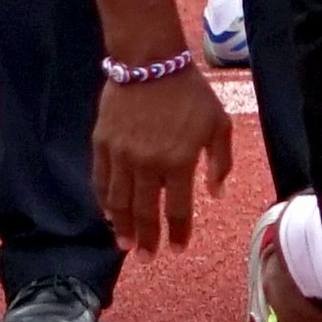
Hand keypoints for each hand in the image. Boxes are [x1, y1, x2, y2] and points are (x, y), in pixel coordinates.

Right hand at [89, 69, 232, 257]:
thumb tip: (217, 194)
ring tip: (125, 245)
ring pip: (118, 202)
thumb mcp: (219, 124)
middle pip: (144, 212)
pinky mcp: (101, 145)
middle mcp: (147, 164)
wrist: (150, 63)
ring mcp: (121, 156)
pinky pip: (100, 182)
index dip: (178, 232)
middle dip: (146, 238)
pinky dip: (104, 202)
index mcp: (179, 161)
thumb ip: (220, 161)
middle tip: (147, 258)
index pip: (177, 209)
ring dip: (122, 227)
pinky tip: (108, 215)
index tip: (178, 249)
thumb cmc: (191, 93)